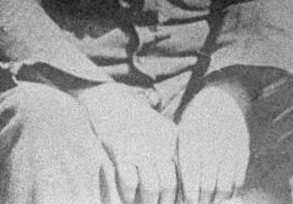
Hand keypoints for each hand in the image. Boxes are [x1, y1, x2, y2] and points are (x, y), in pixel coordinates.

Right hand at [75, 82, 177, 203]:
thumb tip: (181, 183)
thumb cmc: (135, 118)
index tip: (177, 201)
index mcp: (173, 140)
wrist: (108, 98)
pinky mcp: (119, 151)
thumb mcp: (161, 129)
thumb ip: (173, 151)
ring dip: (147, 201)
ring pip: (150, 187)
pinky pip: (128, 182)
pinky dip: (128, 194)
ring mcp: (139, 148)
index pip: (184, 176)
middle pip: (168, 185)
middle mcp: (159, 145)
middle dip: (164, 202)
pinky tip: (127, 197)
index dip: (181, 195)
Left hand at [176, 81, 250, 203]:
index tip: (186, 201)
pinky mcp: (242, 152)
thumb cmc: (194, 119)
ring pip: (224, 184)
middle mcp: (210, 144)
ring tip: (210, 203)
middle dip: (201, 200)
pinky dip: (231, 190)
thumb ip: (179, 155)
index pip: (190, 174)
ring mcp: (228, 149)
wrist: (222, 99)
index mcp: (190, 139)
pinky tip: (224, 194)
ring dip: (217, 199)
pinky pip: (238, 178)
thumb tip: (174, 183)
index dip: (188, 193)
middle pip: (207, 183)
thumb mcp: (181, 130)